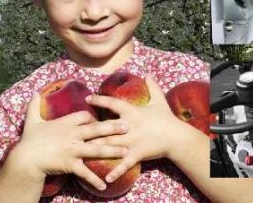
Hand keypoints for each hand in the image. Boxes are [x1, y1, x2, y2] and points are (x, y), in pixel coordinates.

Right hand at [7, 93, 129, 190]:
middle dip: (112, 128)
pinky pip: (85, 173)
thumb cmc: (29, 140)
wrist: (26, 159)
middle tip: (127, 126)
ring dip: (112, 151)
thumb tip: (34, 93)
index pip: (84, 116)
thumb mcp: (31, 121)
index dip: (93, 117)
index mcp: (65, 123)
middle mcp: (72, 135)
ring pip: (96, 150)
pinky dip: (94, 179)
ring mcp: (72, 150)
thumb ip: (34, 106)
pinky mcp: (70, 164)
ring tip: (125, 152)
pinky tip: (104, 185)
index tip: (100, 119)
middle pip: (96, 129)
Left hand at [86, 77, 203, 182]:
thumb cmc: (166, 118)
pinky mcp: (137, 154)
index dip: (99, 100)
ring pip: (110, 145)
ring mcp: (132, 141)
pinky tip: (106, 178)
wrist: (177, 137)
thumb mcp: (159, 100)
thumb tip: (148, 75)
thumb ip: (152, 87)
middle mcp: (128, 126)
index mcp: (131, 112)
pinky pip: (124, 164)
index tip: (88, 99)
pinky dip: (116, 171)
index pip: (112, 103)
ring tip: (82, 152)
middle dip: (90, 130)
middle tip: (76, 131)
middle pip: (105, 127)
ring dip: (96, 148)